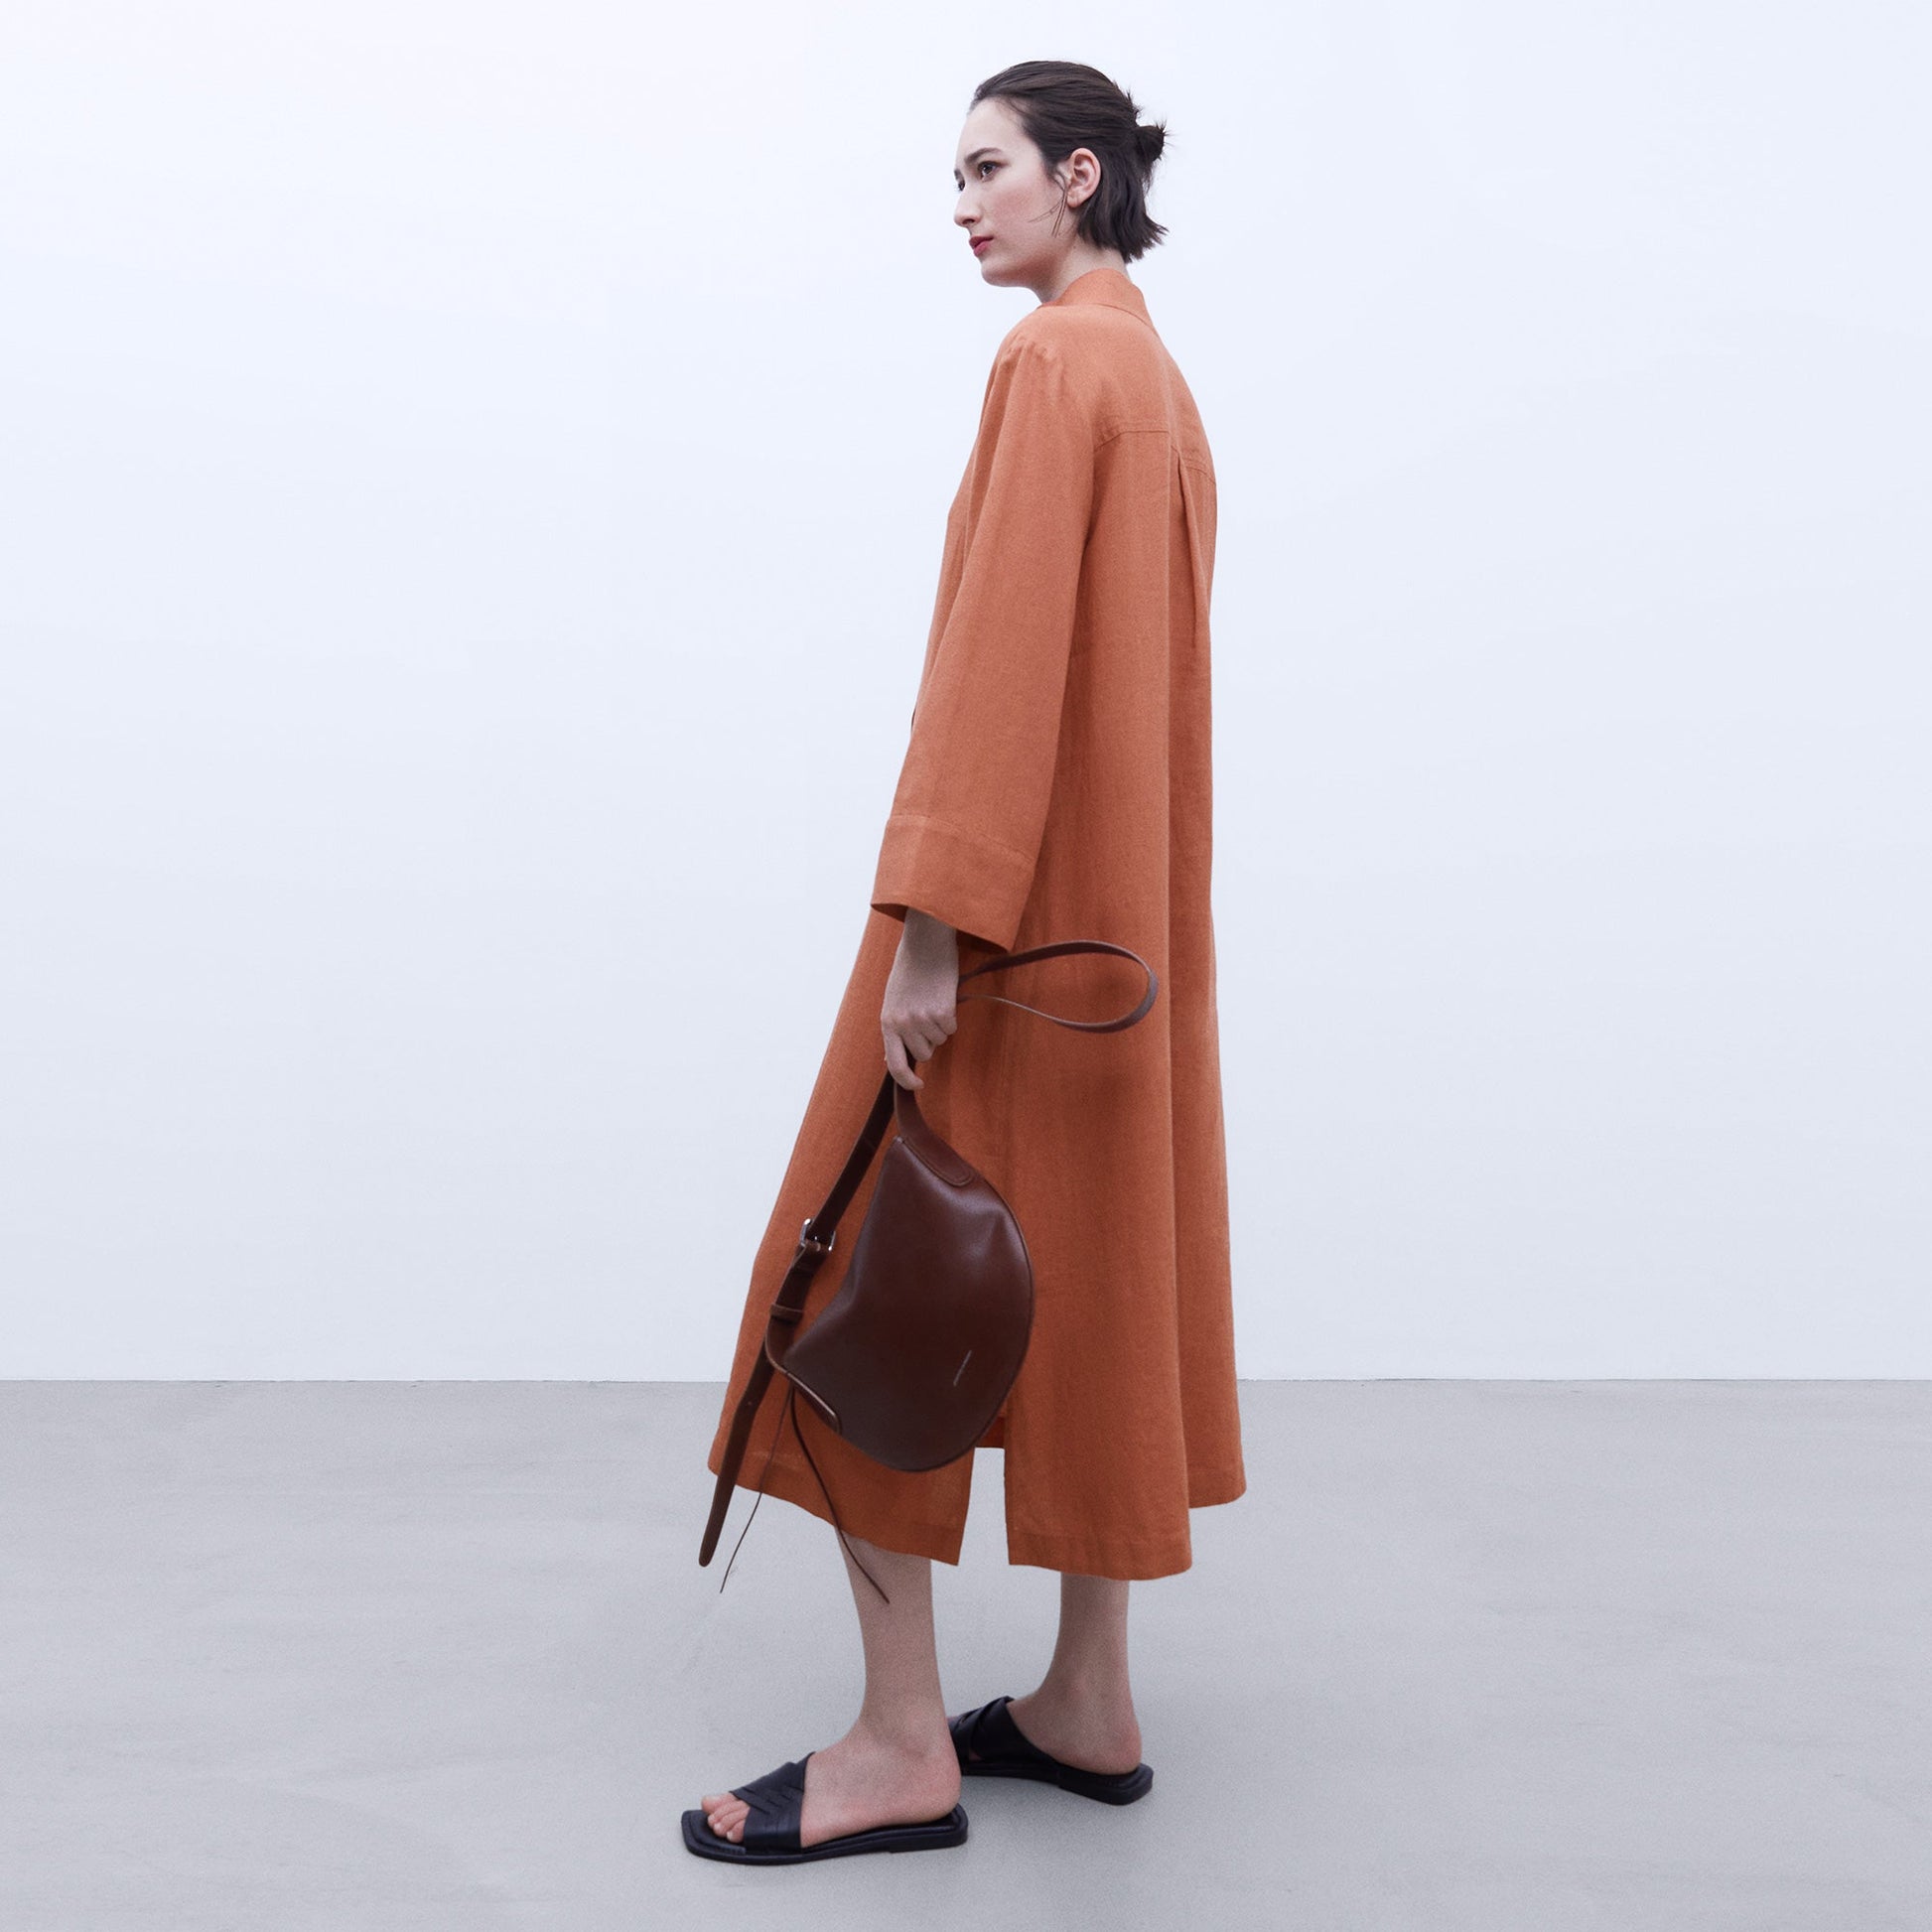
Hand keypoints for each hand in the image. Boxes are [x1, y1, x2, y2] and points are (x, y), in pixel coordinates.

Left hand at [880, 909, 958, 1088]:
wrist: (925, 941)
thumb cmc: (909, 970)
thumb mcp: (892, 1001)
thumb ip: (893, 1030)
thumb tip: (889, 1059)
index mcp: (887, 1022)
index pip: (894, 1064)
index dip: (906, 1080)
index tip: (918, 1085)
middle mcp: (903, 1024)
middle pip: (924, 1053)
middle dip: (928, 1040)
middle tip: (927, 1015)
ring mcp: (923, 1019)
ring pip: (940, 1040)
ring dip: (940, 1025)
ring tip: (933, 1001)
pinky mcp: (943, 1011)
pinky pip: (952, 1027)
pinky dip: (951, 1016)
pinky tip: (943, 997)